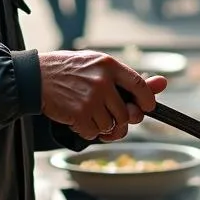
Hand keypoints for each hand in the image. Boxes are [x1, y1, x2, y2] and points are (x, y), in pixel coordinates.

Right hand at [39, 50, 166, 141]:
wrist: (36, 77)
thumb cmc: (70, 70)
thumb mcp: (99, 65)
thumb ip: (129, 78)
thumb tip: (163, 83)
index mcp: (109, 65)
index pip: (140, 85)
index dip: (147, 101)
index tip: (147, 107)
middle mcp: (103, 82)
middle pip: (127, 113)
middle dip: (122, 119)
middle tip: (111, 115)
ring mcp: (91, 99)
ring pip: (112, 126)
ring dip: (103, 126)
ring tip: (90, 114)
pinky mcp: (79, 114)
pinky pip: (94, 133)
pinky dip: (88, 131)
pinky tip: (79, 119)